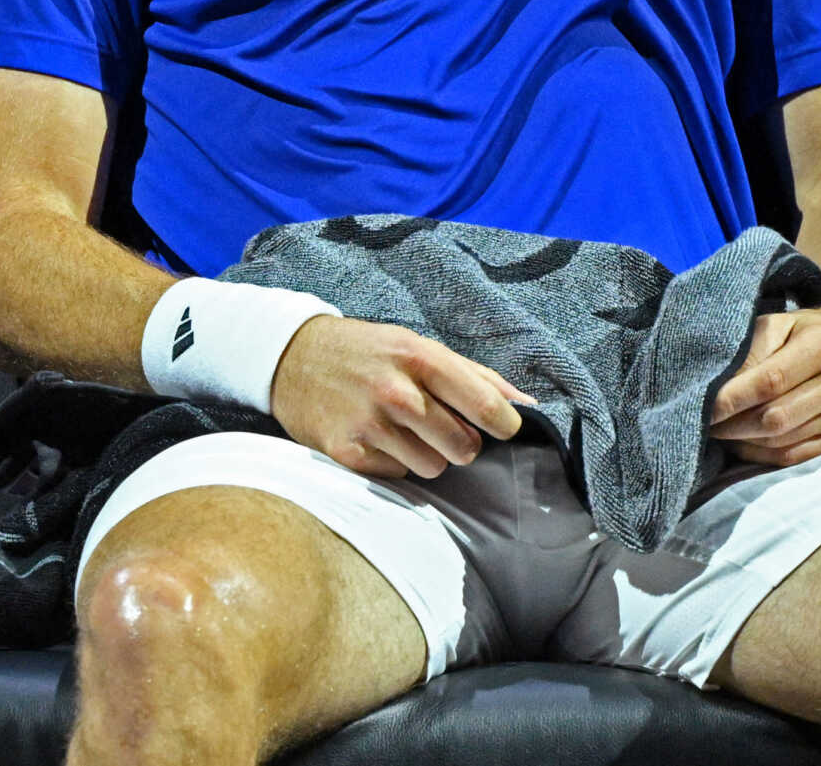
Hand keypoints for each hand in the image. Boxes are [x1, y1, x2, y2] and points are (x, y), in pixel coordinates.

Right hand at [269, 315, 531, 480]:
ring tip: (402, 430)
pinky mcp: (346, 451)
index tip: (503, 428)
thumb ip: (474, 375)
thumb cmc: (368, 352)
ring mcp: (369, 423)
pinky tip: (375, 438)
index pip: (486, 405)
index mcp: (420, 358)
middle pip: (464, 447)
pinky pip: (397, 475)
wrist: (292, 356)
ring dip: (426, 455)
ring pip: (433, 468)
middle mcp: (396, 391)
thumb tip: (529, 405)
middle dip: (460, 442)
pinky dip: (392, 462)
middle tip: (438, 426)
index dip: (505, 425)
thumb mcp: (418, 346)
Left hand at [708, 297, 820, 467]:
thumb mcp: (781, 323)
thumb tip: (716, 387)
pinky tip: (743, 443)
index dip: (732, 398)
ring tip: (719, 431)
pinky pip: (797, 456)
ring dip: (744, 442)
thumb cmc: (811, 331)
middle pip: (777, 418)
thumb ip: (751, 350)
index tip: (701, 407)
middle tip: (701, 422)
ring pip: (784, 442)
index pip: (770, 380)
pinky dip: (763, 454)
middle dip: (732, 425)